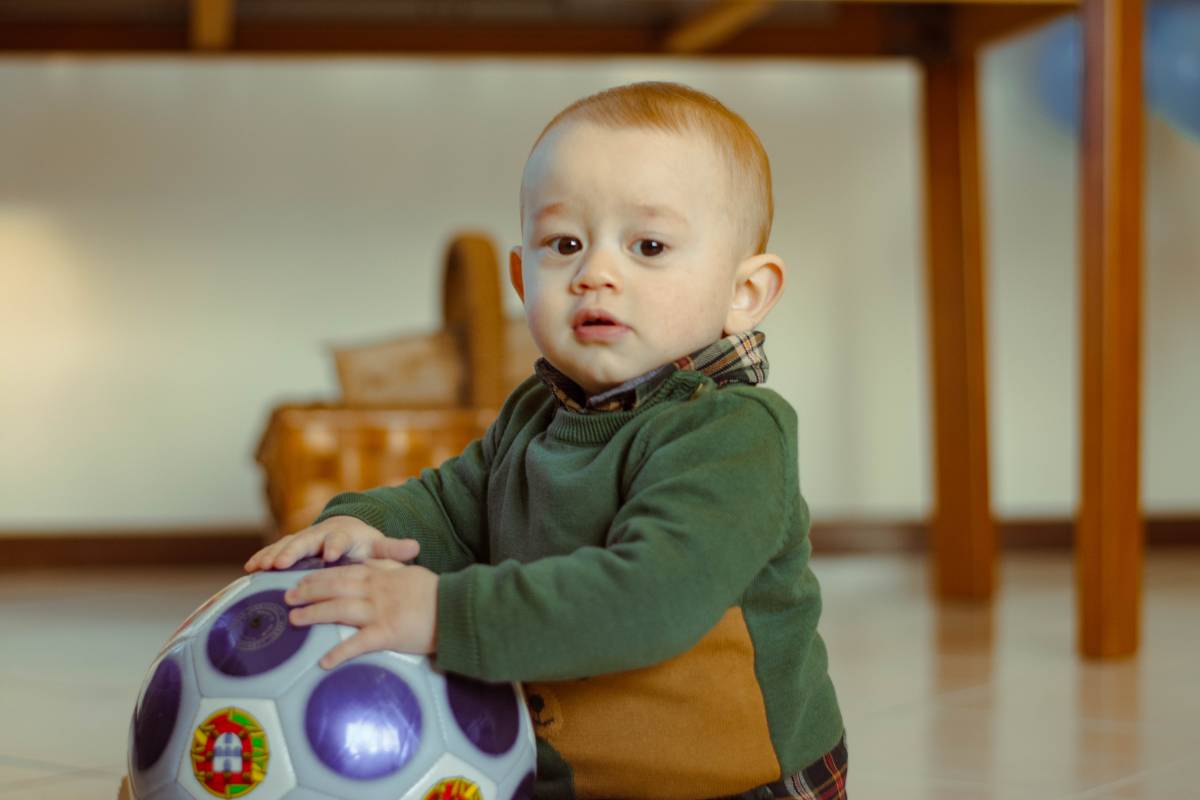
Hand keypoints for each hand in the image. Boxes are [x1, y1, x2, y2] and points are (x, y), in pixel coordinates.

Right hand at [243, 516, 419, 571]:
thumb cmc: (363, 544)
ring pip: (285, 546)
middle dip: (293, 551)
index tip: (330, 554)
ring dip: (272, 555)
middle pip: (305, 541)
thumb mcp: (378, 547)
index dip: (335, 546)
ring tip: (258, 566)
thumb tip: (415, 547)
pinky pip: (274, 553)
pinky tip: (249, 570)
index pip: (339, 539)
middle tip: (281, 563)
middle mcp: (320, 535)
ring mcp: (303, 541)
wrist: (346, 532)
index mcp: (343, 535)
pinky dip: (261, 559)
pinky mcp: (290, 549)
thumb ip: (393, 550)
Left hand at [284, 560, 439, 668]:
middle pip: (334, 587)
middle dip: (308, 591)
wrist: (457, 607)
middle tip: (287, 597)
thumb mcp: (410, 572)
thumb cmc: (436, 592)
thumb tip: (372, 566)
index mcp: (381, 574)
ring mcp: (379, 611)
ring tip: (294, 620)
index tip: (301, 579)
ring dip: (314, 614)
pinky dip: (339, 653)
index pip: (343, 572)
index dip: (319, 576)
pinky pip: (357, 644)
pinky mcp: (387, 633)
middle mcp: (375, 590)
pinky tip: (324, 662)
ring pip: (338, 610)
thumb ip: (389, 568)